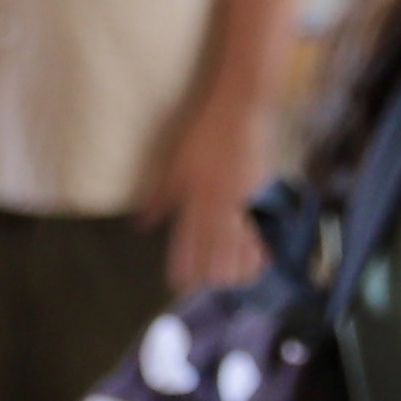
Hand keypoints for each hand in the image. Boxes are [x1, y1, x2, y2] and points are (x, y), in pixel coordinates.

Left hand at [143, 94, 273, 299]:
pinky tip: (260, 264)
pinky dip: (256, 248)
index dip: (183, 261)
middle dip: (210, 270)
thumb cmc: (202, 134)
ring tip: (231, 285)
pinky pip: (255, 227)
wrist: (239, 110)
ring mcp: (240, 198)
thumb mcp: (174, 163)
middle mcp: (217, 200)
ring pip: (237, 240)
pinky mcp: (256, 193)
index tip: (178, 283)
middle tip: (205, 291)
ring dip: (234, 265)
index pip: (187, 236)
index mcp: (194, 193)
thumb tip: (141, 224)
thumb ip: (160, 196)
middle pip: (214, 244)